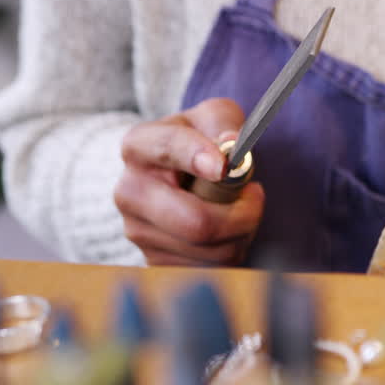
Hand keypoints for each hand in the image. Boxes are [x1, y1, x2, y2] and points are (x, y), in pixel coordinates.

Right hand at [115, 98, 264, 265]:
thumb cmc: (202, 143)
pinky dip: (231, 250)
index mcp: (139, 146)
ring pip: (210, 249)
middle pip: (195, 221)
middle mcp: (129, 192)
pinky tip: (226, 231)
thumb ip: (224, 123)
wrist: (180, 178)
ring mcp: (139, 232)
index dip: (197, 157)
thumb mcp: (214, 118)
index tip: (223, 168)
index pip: (166, 149)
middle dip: (240, 213)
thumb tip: (230, 145)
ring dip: (241, 231)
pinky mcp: (155, 261)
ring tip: (239, 210)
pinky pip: (209, 267)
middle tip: (255, 194)